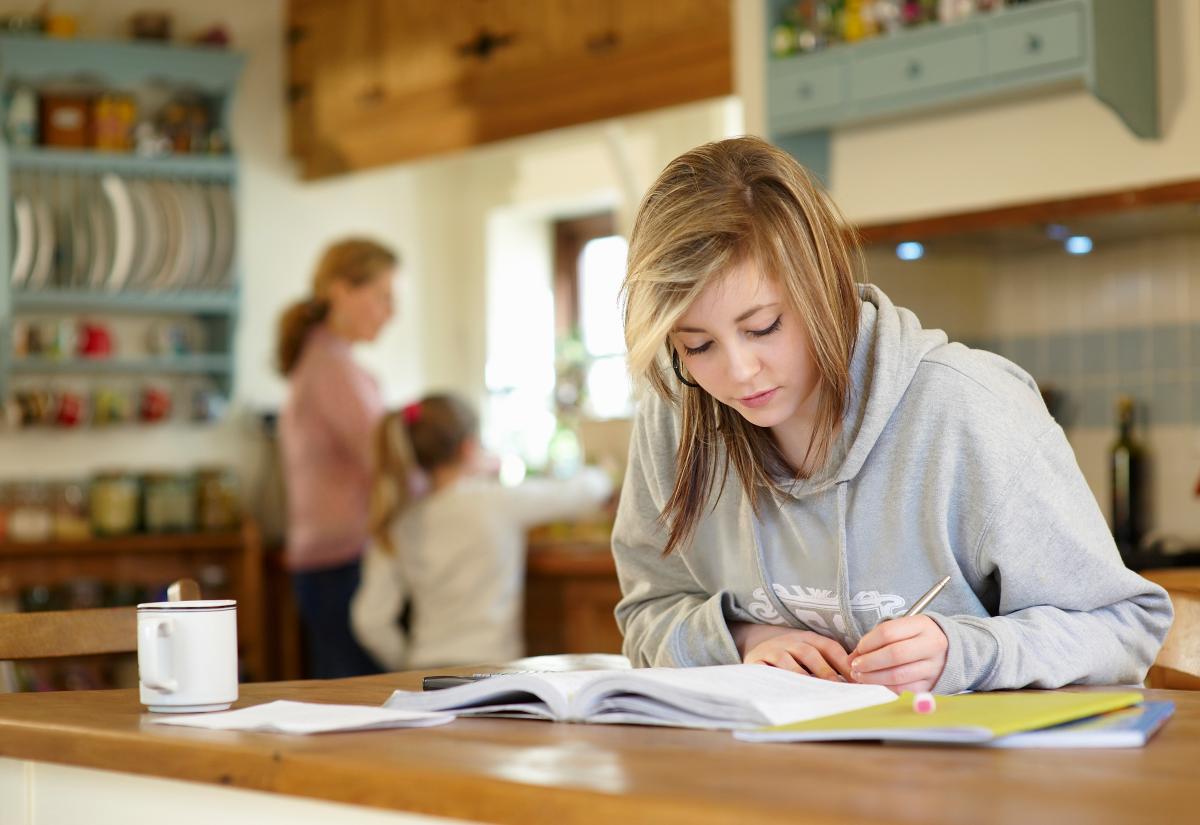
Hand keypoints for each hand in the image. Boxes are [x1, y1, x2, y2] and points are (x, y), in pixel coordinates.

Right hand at [739, 627, 854, 681]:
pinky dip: (774, 678)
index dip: (843, 662)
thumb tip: (859, 680)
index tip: (857, 679)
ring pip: (787, 661)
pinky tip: (785, 691)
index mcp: (808, 638)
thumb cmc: (791, 654)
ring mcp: (772, 651)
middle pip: (809, 653)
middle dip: (825, 671)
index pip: (829, 647)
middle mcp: (791, 642)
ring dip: (801, 676)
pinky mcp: (755, 662)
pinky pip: (764, 670)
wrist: (755, 643)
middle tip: (838, 688)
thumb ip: (830, 663)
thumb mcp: (809, 651)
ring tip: (813, 692)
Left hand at [849, 615, 947, 693]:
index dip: (868, 642)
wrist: (948, 652)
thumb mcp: (902, 629)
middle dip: (869, 662)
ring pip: (898, 676)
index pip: (888, 632)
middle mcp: (932, 645)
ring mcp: (934, 667)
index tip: (858, 650)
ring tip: (860, 676)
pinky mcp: (932, 685)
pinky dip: (886, 688)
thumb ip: (877, 639)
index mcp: (922, 625)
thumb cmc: (916, 638)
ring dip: (873, 678)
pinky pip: (904, 690)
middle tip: (855, 667)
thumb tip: (851, 658)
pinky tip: (876, 684)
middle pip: (894, 654)